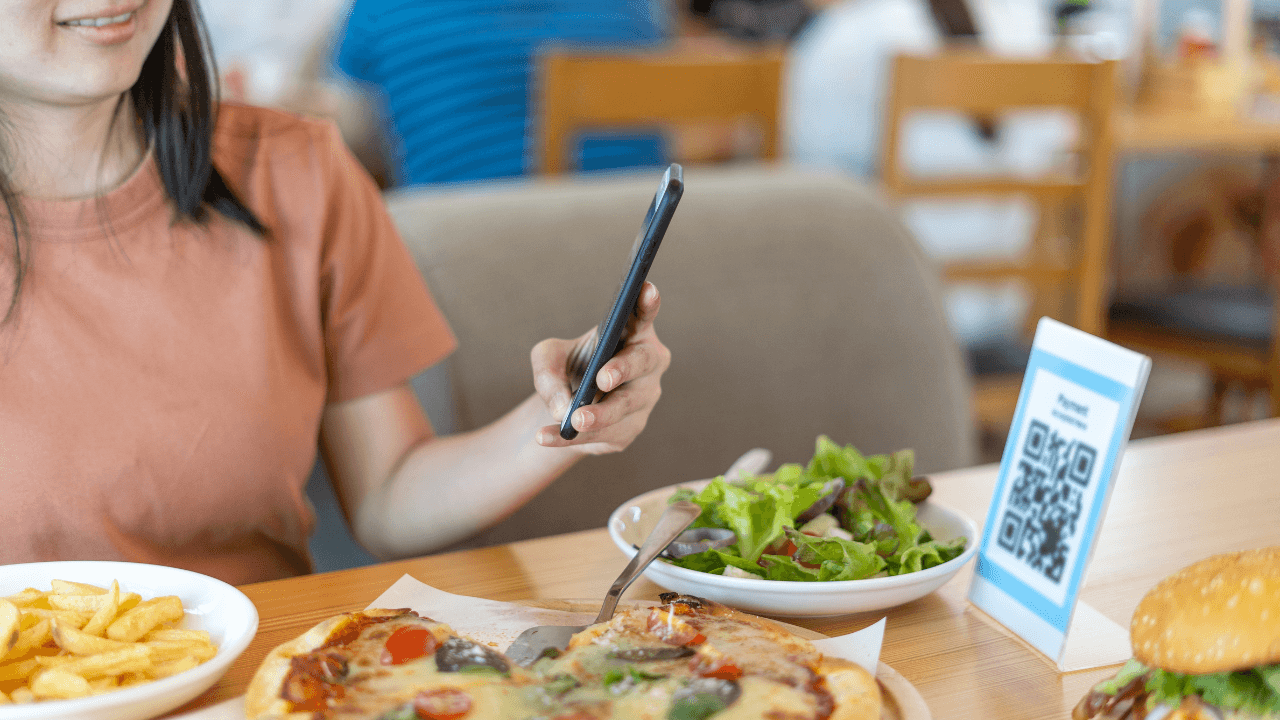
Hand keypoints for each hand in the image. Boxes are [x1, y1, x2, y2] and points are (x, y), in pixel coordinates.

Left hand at [530, 282, 669, 453]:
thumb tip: (563, 406)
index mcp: (632, 333)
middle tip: (602, 379)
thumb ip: (548, 369)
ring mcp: (644, 399)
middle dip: (623, 370)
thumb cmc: (568, 369)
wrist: (568, 409)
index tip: (646, 289)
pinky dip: (571, 437)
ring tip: (573, 420)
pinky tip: (545, 436)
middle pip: (642, 363)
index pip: (644, 315)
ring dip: (599, 415)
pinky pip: (602, 435)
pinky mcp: (629, 430)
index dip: (648, 303)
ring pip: (625, 407)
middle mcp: (647, 364)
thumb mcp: (548, 358)